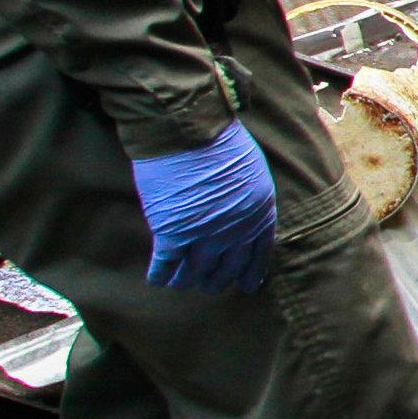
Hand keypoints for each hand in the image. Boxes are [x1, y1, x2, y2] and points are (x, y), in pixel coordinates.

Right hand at [132, 121, 277, 292]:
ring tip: (182, 283)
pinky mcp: (171, 233)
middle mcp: (235, 231)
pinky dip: (160, 275)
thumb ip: (250, 199)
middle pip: (226, 267)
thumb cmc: (222, 141)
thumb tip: (241, 216)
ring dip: (188, 280)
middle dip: (217, 280)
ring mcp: (203, 235)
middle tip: (209, 286)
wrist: (189, 132)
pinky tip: (157, 280)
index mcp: (259, 213)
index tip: (246, 286)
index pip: (258, 254)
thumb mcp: (253, 171)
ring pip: (196, 271)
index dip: (250, 272)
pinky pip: (165, 265)